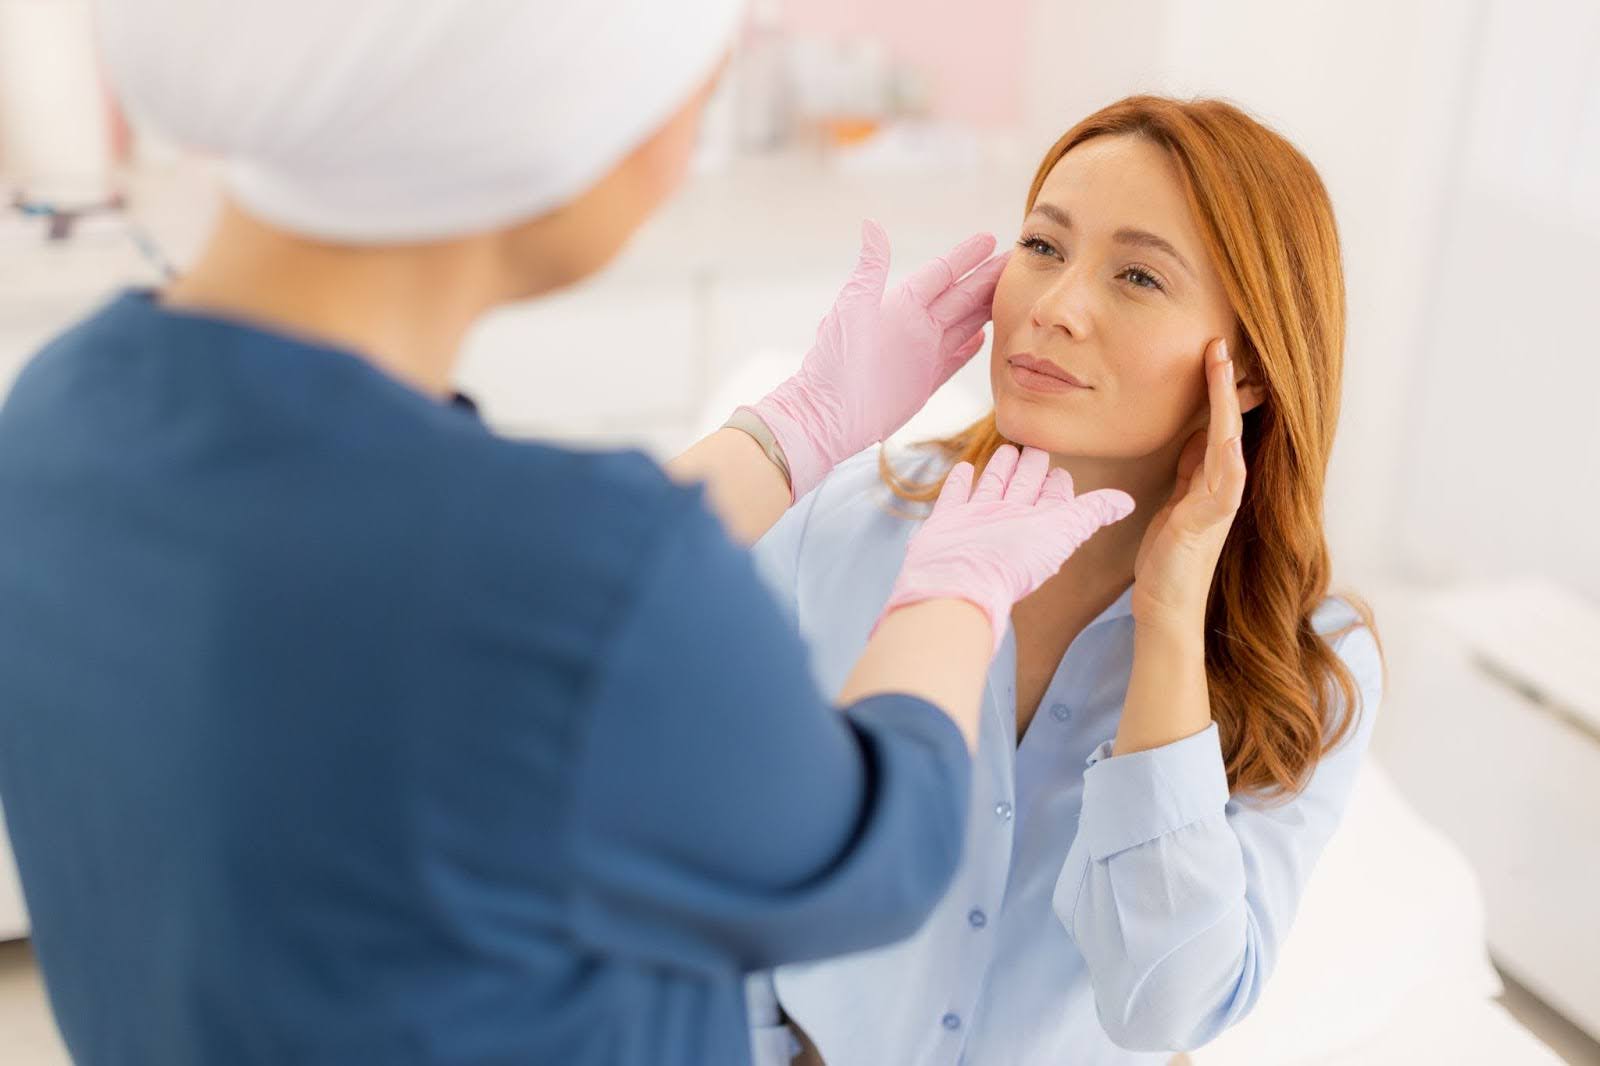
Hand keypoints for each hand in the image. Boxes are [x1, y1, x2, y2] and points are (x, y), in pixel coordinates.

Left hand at [749, 220, 1008, 500]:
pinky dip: (970, 348)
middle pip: (960, 296)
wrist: (827, 415)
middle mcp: (914, 326)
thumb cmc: (834, 361)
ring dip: (986, 308)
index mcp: (900, 304)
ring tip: (1010, 293)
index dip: (966, 256)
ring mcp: (921, 354)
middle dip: (988, 278)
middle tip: (1017, 261)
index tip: (990, 238)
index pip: (941, 273)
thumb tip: (872, 225)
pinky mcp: (924, 383)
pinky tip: (985, 336)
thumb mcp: (853, 307)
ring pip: (963, 324)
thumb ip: (871, 268)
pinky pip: (953, 360)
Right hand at [877, 446, 1135, 652]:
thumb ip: (1092, 512)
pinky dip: (958, 484)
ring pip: (991, 486)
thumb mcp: (1063, 531)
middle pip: (1022, 487)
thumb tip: (1129, 503)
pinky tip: (963, 468)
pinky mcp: (946, 523)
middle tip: (1035, 446)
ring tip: (1007, 449)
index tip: (1062, 469)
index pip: (1053, 498)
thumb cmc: (1014, 560)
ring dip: (999, 468)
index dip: (1059, 484)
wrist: (962, 583)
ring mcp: (975, 521)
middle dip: (1030, 467)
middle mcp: (1008, 521)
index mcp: (1038, 524)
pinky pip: (953, 497)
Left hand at [1131, 338, 1248, 630]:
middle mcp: (1225, 485)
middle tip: (1222, 342)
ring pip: (1229, 440)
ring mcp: (1222, 502)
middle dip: (1228, 383)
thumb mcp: (1178, 499)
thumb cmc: (1170, 555)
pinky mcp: (1209, 519)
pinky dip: (1226, 450)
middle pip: (1231, 423)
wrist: (1167, 605)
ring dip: (1225, 402)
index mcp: (1214, 478)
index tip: (1214, 351)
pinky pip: (1223, 477)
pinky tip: (1225, 428)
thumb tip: (1195, 434)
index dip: (1219, 387)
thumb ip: (1190, 468)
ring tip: (1221, 364)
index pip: (1220, 422)